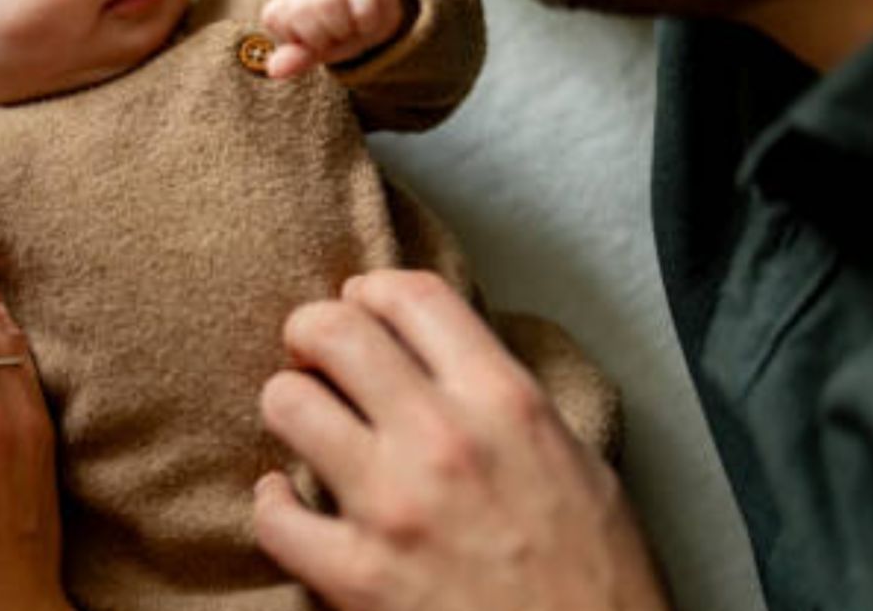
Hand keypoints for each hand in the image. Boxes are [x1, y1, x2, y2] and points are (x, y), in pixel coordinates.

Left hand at [254, 271, 668, 610]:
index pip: (413, 297)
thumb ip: (509, 405)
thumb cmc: (599, 581)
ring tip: (305, 426)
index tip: (361, 304)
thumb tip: (451, 363)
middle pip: (335, 331)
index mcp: (506, 403)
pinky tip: (288, 504)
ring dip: (289, 408)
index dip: (372, 290)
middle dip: (311, 333)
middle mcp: (444, 439)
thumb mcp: (578, 463)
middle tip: (313, 355)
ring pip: (287, 403)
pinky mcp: (357, 576)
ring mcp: (393, 506)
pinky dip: (273, 504)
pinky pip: (274, 514)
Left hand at [259, 0, 406, 79]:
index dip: (295, 38)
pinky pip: (361, 6)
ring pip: (327, 2)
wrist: (372, 14)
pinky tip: (365, 23)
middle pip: (301, 9)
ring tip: (348, 30)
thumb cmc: (334, 34)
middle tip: (333, 37)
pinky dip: (365, 24)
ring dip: (342, 28)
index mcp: (285, 3)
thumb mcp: (314, 52)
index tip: (311, 43)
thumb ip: (296, 59)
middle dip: (320, 36)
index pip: (274, 17)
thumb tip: (274, 70)